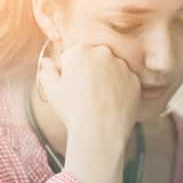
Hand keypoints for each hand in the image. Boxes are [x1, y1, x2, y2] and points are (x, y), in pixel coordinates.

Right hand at [37, 44, 140, 182]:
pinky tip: (112, 104)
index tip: (70, 86)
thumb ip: (47, 71)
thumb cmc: (72, 111)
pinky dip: (121, 90)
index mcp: (79, 51)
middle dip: (90, 71)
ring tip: (99, 101)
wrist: (100, 131)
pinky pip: (126, 82)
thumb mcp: (52, 91)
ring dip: (107, 79)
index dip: (70, 71)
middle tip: (86, 94)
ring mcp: (122, 66)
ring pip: (112, 69)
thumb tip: (47, 62)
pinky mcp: (135, 80)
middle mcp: (103, 53)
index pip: (73, 55)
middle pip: (94, 59)